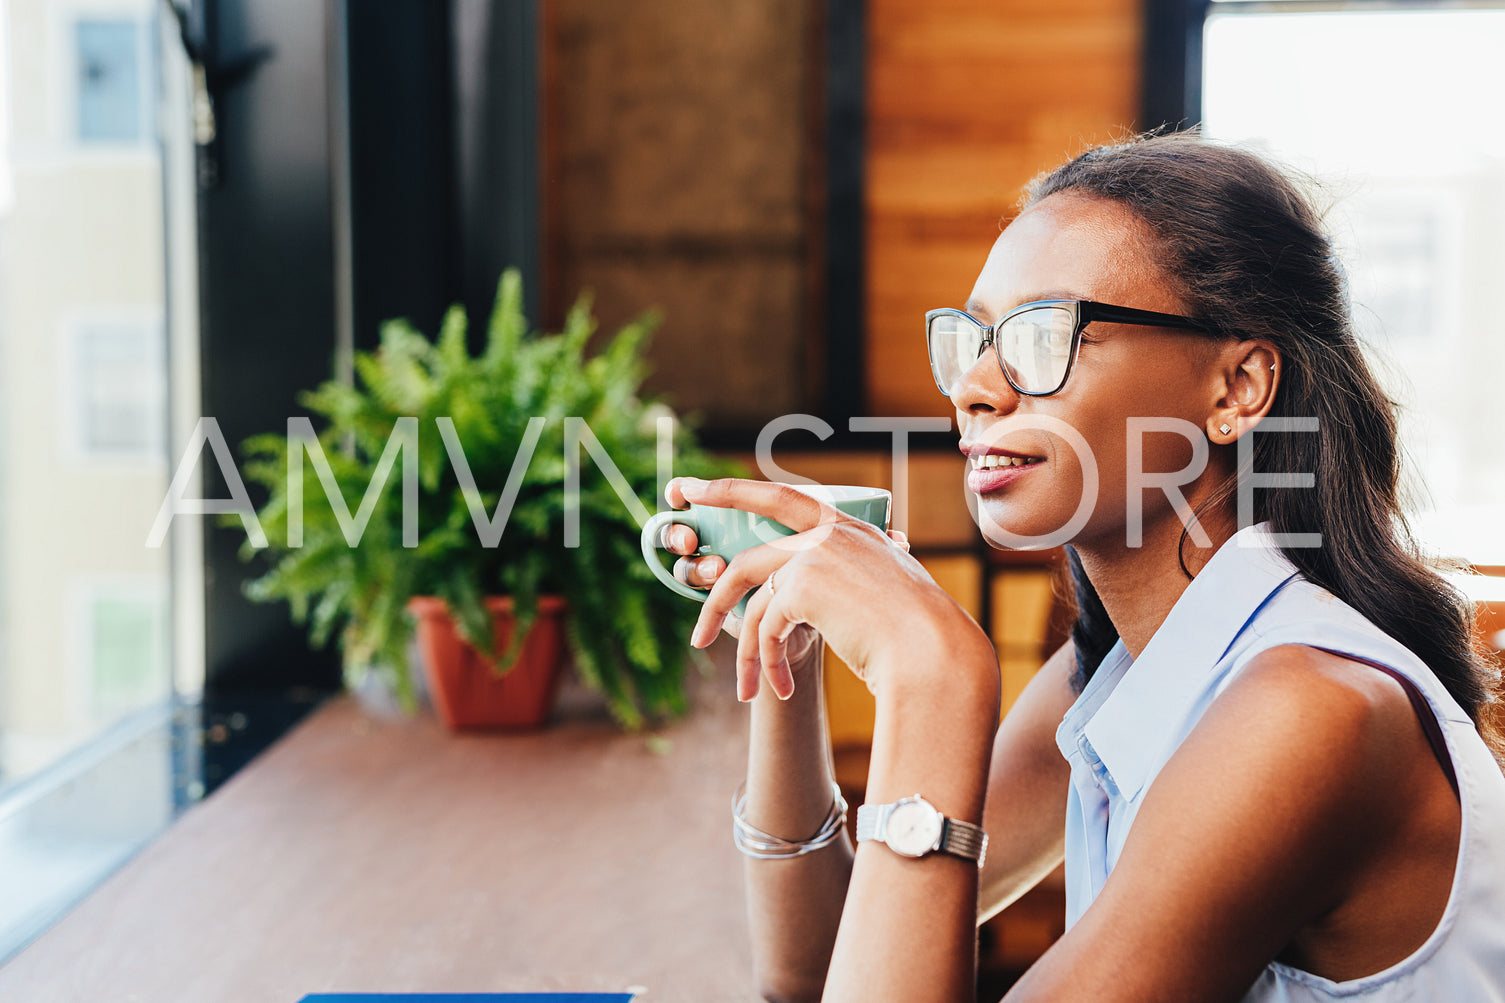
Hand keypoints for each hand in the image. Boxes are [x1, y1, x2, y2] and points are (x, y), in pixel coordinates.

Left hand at [666, 477, 976, 702]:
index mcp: (850, 528)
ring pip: (753, 603)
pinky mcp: (804, 586)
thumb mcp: (886, 594)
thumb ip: (848, 584)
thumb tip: (806, 597)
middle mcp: (828, 534)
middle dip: (713, 598)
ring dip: (745, 654)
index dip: (728, 490)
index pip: (779, 496)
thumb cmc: (919, 636)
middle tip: (697, 637)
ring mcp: (814, 556)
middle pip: (747, 560)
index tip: (690, 488)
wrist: (934, 653)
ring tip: (746, 690)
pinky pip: (767, 629)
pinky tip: (779, 688)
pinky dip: (767, 663)